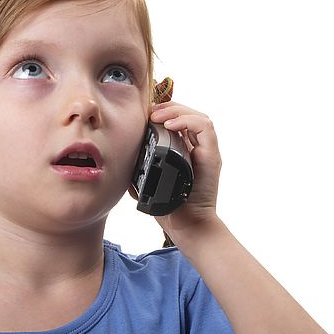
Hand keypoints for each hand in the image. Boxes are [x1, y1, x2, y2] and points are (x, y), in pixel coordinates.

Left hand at [143, 100, 222, 239]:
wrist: (187, 226)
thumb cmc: (169, 207)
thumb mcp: (147, 181)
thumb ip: (139, 167)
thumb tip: (121, 155)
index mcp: (184, 151)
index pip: (178, 121)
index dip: (163, 112)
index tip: (145, 115)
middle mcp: (198, 149)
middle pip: (188, 114)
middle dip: (168, 108)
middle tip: (150, 112)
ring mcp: (206, 151)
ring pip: (198, 117)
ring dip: (177, 111)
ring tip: (158, 117)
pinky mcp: (212, 156)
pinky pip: (205, 127)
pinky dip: (188, 121)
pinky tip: (170, 126)